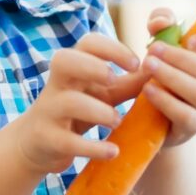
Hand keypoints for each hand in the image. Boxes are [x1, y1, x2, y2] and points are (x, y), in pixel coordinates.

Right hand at [1, 33, 148, 174]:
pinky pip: (68, 140)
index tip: (135, 63)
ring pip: (70, 102)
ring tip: (117, 122)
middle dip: (93, 67)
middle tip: (115, 80)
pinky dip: (93, 147)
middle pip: (65, 60)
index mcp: (73, 68)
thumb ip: (129, 83)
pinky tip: (113, 151)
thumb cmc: (77, 110)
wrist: (38, 143)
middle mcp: (57, 84)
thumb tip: (157, 70)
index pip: (87, 43)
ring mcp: (49, 110)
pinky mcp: (47, 138)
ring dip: (99, 111)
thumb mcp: (103, 94)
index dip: (112, 48)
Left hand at [137, 7, 195, 146]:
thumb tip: (162, 22)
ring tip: (148, 65)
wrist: (150, 112)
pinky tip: (148, 88)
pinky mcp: (193, 127)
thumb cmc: (164, 69)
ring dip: (172, 77)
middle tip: (153, 49)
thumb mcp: (162, 41)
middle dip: (182, 59)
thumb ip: (162, 23)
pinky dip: (165, 100)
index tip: (190, 40)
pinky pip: (185, 114)